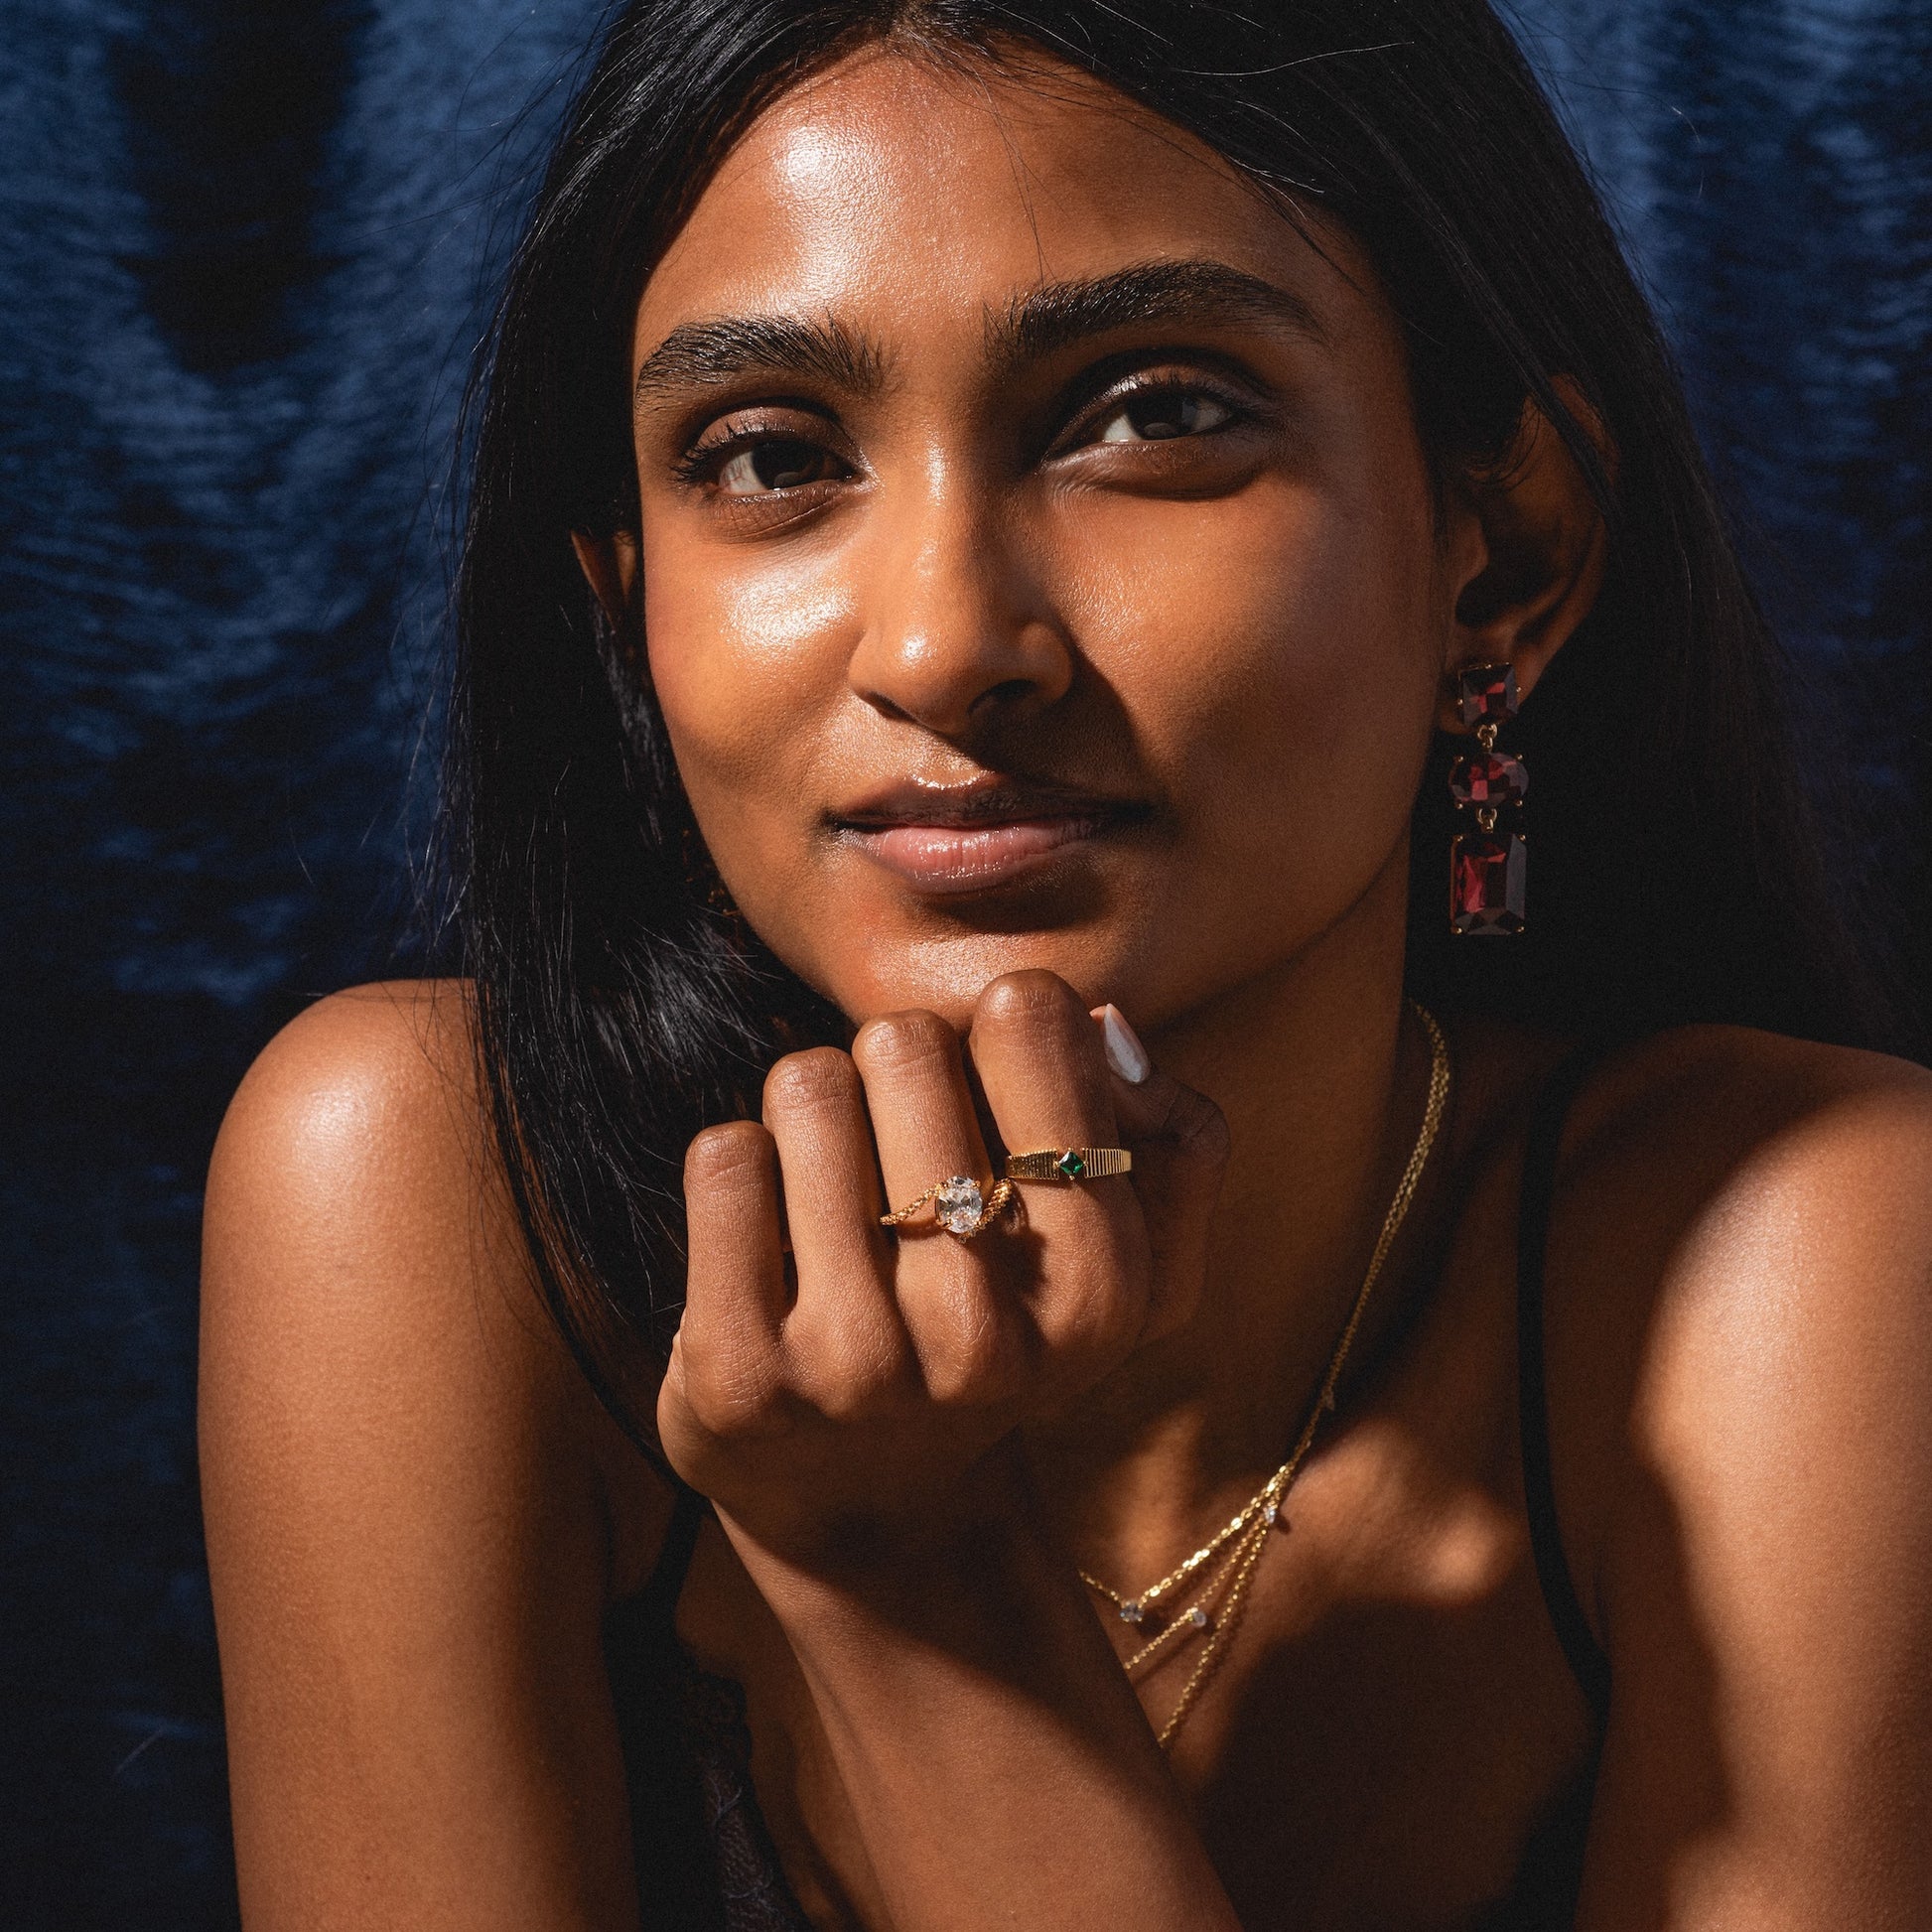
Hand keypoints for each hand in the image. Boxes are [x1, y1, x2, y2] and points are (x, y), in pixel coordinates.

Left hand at [657, 970, 1227, 1571]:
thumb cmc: (1003, 1329)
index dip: (996, 1026)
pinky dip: (740, 1169)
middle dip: (895, 1071)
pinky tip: (769, 1241)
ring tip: (838, 1200)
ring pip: (807, 1087)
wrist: (874, 1509)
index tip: (989, 1086)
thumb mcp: (1124, 1255)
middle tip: (902, 1154)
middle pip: (904, 1043)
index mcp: (1099, 1287)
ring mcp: (851, 1363)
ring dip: (814, 1116)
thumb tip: (1096, 1020)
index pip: (1027, 1020)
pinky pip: (724, 1157)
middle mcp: (980, 1337)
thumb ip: (1164, 1131)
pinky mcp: (739, 1375)